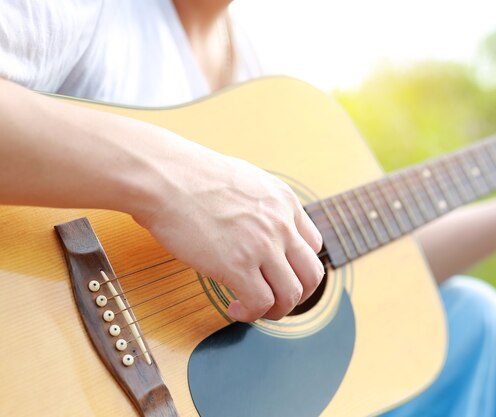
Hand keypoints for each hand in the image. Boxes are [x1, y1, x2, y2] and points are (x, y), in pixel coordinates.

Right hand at [134, 139, 323, 322]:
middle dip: (298, 295)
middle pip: (312, 275)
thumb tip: (256, 224)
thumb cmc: (190, 175)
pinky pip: (260, 303)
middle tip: (277, 300)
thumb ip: (261, 204)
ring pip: (291, 295)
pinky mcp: (237, 265)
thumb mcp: (245, 179)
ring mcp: (262, 246)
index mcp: (284, 201)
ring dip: (276, 310)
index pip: (313, 245)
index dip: (298, 266)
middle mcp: (281, 224)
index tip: (281, 274)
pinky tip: (235, 308)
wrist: (164, 177)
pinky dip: (251, 314)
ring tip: (254, 308)